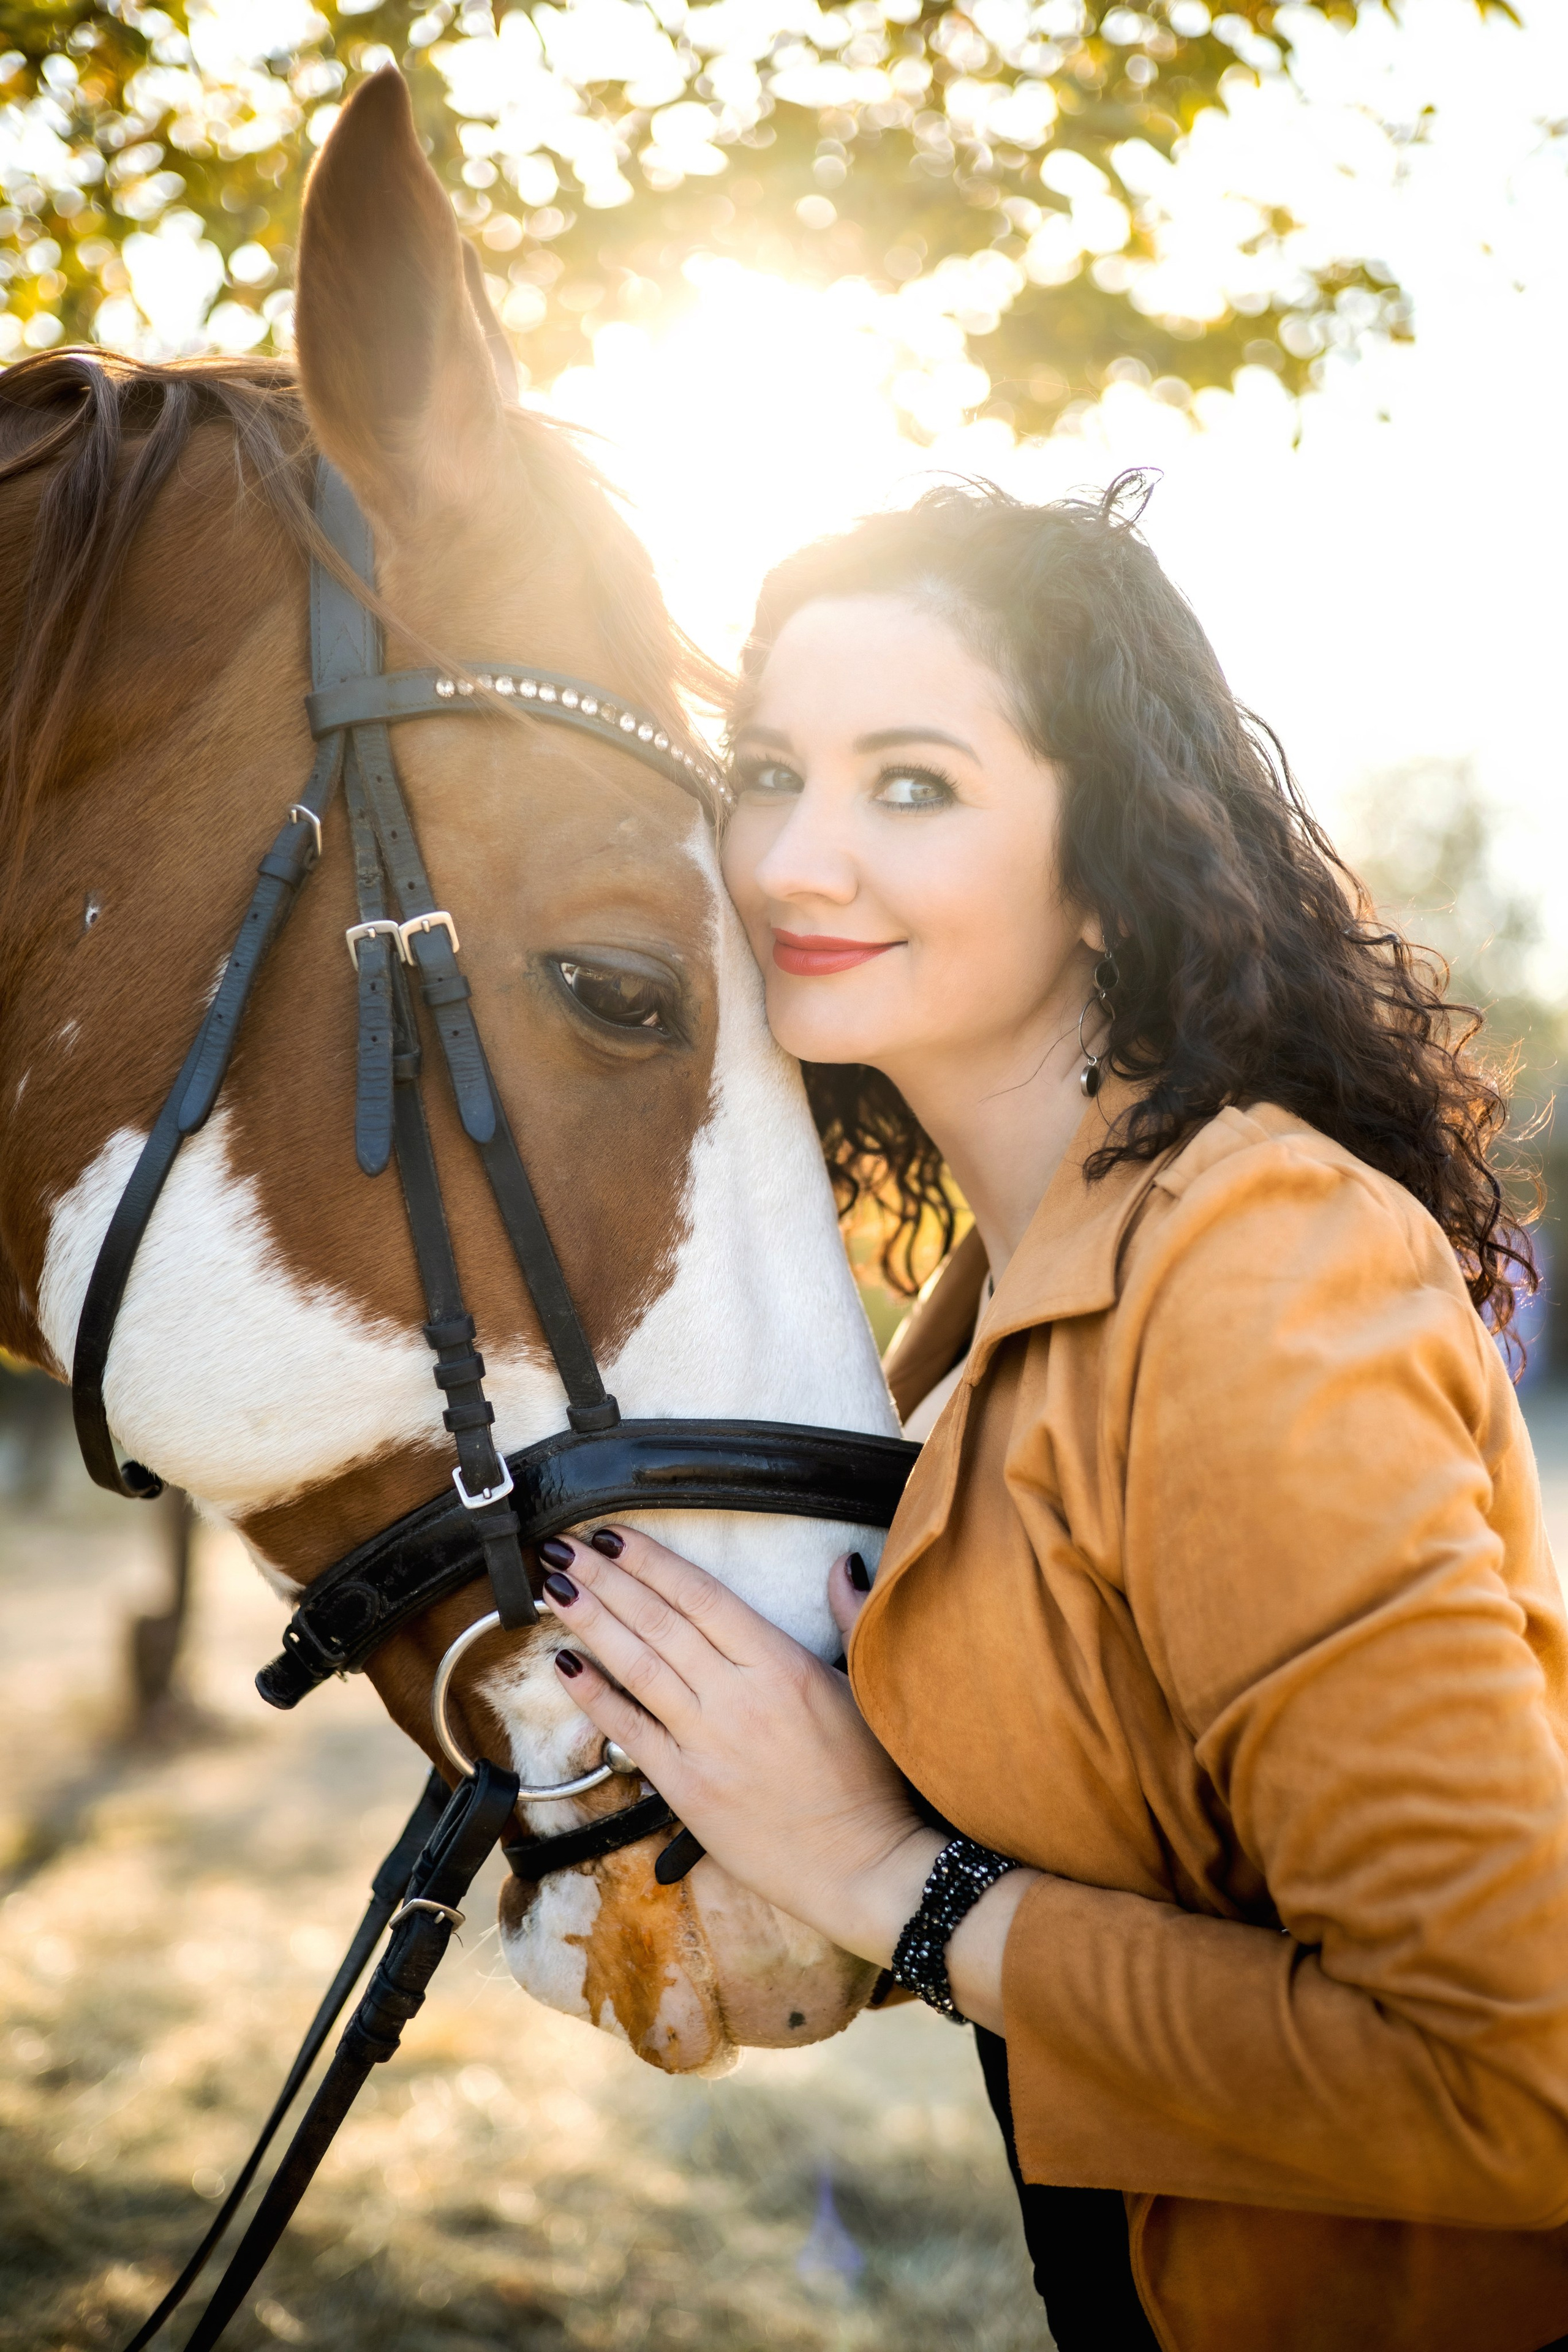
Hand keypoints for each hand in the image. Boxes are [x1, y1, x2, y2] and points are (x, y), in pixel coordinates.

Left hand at [535, 1526, 941, 1964]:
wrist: (862, 1864)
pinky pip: (630, 1732)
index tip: (613, 1534)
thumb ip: (852, 1617)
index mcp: (781, 1663)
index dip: (652, 1561)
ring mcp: (707, 1742)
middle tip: (563, 1546)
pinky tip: (566, 1665)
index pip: (701, 1596)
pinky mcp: (686, 1788)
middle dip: (606, 1578)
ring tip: (555, 1588)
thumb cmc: (871, 1778)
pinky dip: (595, 1697)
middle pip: (659, 1622)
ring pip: (637, 1667)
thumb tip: (844, 1563)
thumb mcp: (866, 1686)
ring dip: (591, 1623)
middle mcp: (737, 1695)